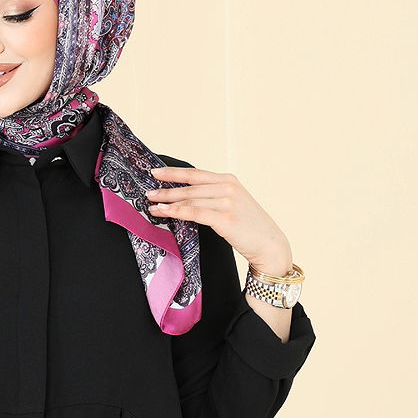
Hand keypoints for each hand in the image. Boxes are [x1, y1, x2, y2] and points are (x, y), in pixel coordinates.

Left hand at [146, 166, 293, 275]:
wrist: (269, 245)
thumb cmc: (250, 228)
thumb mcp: (234, 204)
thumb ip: (215, 197)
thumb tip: (187, 198)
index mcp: (229, 180)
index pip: (196, 174)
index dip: (174, 173)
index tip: (155, 172)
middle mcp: (228, 187)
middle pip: (190, 187)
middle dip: (166, 189)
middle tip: (148, 192)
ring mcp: (227, 201)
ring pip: (190, 199)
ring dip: (168, 201)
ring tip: (152, 204)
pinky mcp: (224, 217)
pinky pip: (194, 212)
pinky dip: (176, 212)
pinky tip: (164, 212)